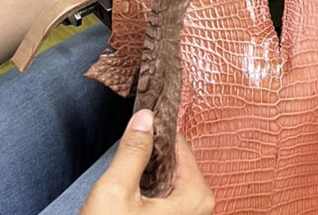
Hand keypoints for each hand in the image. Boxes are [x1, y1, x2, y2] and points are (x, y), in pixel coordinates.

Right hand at [80, 109, 215, 214]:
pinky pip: (167, 196)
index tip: (143, 113)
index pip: (181, 145)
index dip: (158, 128)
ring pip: (170, 179)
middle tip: (130, 138)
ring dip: (149, 170)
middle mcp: (202, 208)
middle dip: (153, 151)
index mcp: (197, 196)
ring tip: (128, 164)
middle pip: (177, 162)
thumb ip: (132, 151)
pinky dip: (150, 187)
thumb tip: (145, 118)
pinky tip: (132, 187)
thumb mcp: (116, 192)